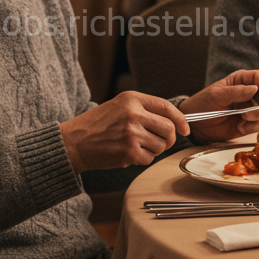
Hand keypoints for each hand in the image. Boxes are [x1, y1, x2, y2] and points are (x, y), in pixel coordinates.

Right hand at [60, 92, 188, 173]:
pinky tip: (129, 154)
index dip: (180, 120)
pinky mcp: (128, 152)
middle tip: (161, 142)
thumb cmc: (96, 125)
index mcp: (132, 99)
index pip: (167, 107)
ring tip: (137, 147)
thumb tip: (172, 121)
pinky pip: (149, 158)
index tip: (185, 129)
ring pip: (160, 145)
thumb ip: (143, 109)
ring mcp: (131, 133)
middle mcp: (133, 114)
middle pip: (168, 128)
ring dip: (154, 150)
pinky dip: (143, 159)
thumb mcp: (119, 106)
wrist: (73, 142)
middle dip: (169, 138)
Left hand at [182, 69, 258, 143]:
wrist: (195, 125)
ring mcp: (250, 108)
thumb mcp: (216, 96)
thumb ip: (235, 92)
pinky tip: (240, 128)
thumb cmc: (203, 104)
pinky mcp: (249, 122)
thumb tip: (255, 89)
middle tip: (249, 114)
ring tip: (243, 121)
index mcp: (241, 80)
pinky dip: (252, 127)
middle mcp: (249, 93)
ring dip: (258, 117)